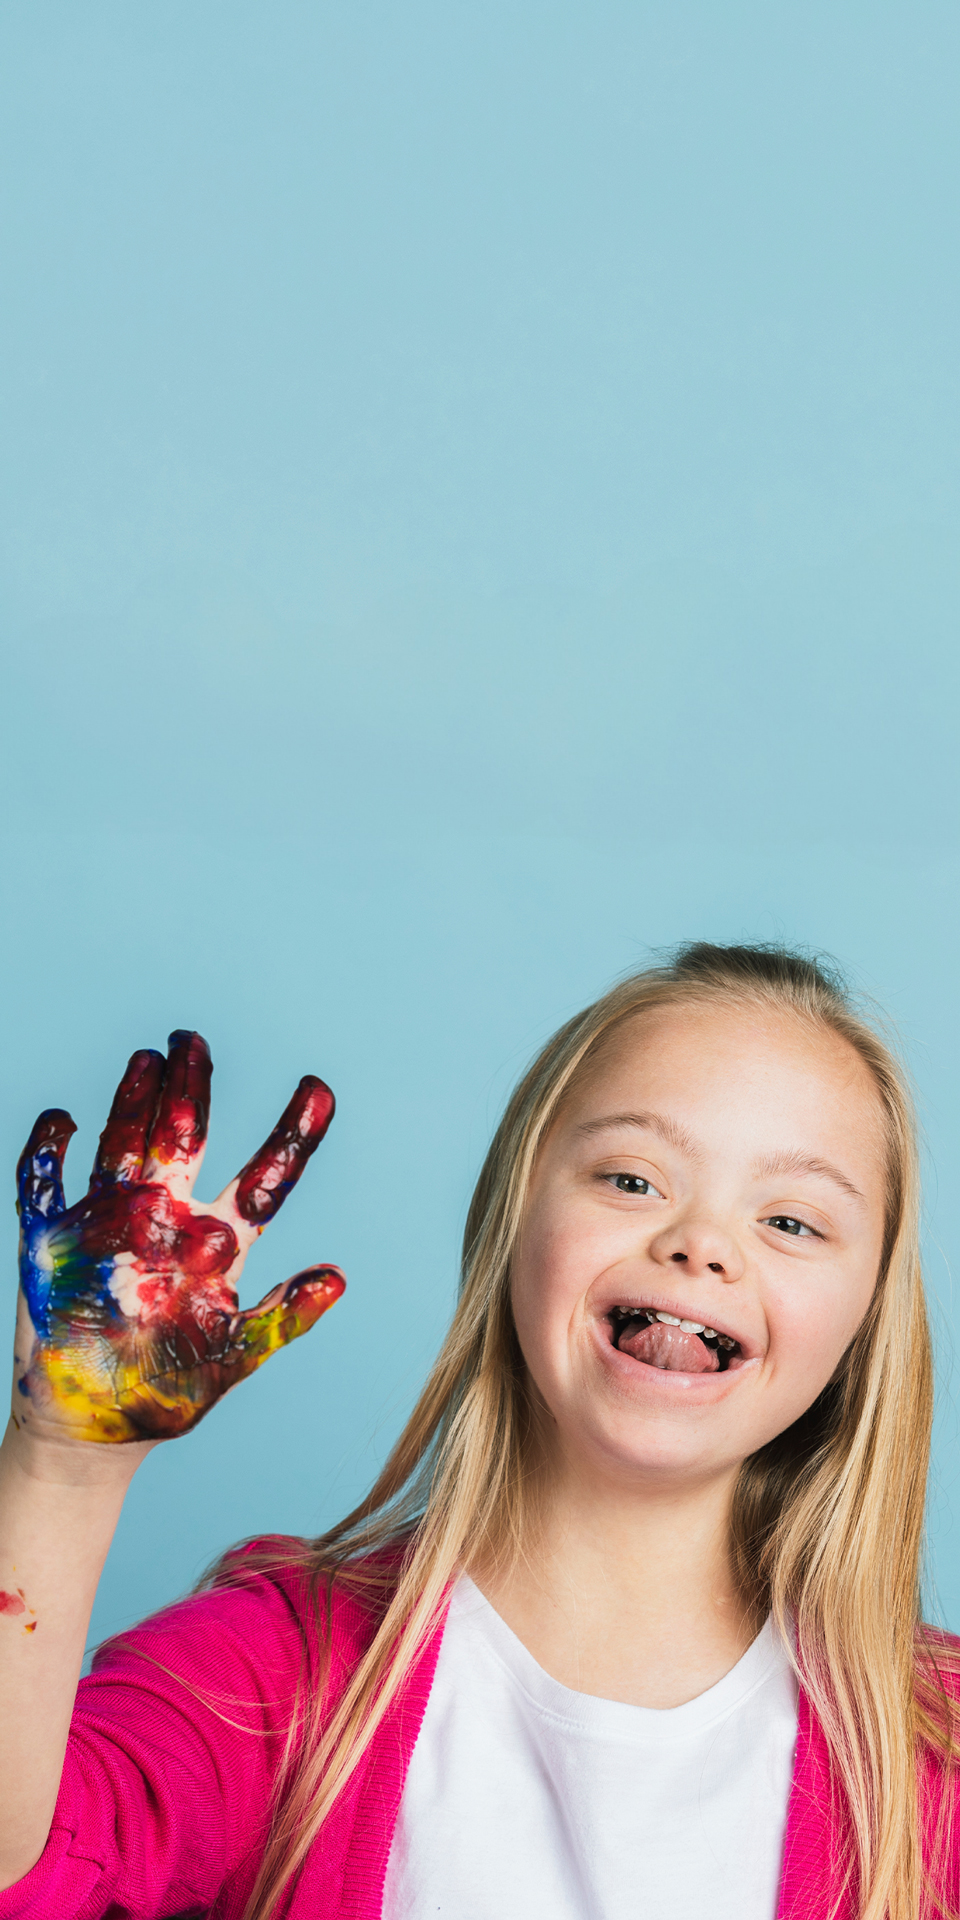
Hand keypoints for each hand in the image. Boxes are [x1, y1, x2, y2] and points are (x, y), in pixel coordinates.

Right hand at [13, 1032, 344, 1444]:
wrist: (94, 1436)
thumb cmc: (169, 1393)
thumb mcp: (235, 1357)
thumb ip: (282, 1318)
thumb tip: (338, 1277)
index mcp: (219, 1243)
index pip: (264, 1177)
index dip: (292, 1134)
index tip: (319, 1087)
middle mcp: (166, 1220)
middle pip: (184, 1139)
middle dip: (191, 1088)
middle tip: (196, 1039)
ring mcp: (109, 1225)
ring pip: (121, 1145)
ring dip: (131, 1104)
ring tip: (147, 1058)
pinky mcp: (51, 1243)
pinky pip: (42, 1184)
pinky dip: (47, 1152)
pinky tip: (62, 1120)